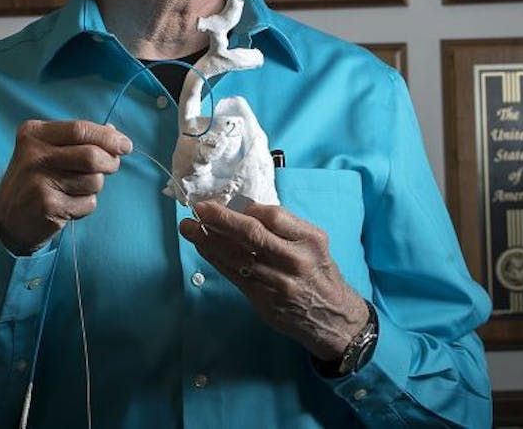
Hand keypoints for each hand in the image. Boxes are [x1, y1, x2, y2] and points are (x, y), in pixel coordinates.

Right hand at [0, 120, 131, 253]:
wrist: (9, 219)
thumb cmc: (36, 180)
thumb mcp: (47, 151)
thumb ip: (77, 140)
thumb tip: (114, 131)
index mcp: (34, 133)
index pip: (80, 129)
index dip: (108, 137)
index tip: (126, 145)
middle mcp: (33, 154)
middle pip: (91, 155)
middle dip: (110, 162)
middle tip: (112, 167)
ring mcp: (39, 180)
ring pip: (93, 180)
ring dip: (94, 187)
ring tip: (75, 189)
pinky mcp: (48, 205)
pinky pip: (88, 203)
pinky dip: (86, 205)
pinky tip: (68, 205)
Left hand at [178, 200, 368, 359]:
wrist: (334, 320)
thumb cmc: (319, 273)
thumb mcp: (314, 244)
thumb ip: (284, 228)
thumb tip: (243, 209)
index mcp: (310, 240)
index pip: (273, 216)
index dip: (246, 208)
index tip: (227, 203)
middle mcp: (295, 260)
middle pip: (251, 234)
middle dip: (220, 219)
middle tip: (198, 209)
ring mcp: (279, 283)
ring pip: (237, 256)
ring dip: (208, 240)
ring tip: (188, 228)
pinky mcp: (265, 301)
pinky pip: (234, 275)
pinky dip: (215, 259)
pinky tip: (203, 248)